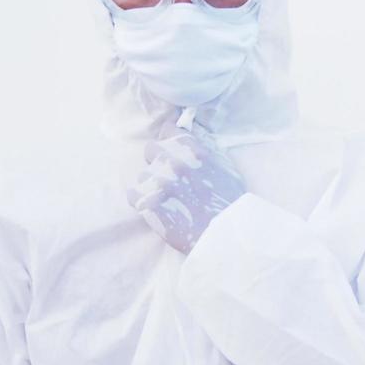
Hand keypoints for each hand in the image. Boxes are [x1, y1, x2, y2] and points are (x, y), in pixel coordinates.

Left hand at [125, 122, 245, 253]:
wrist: (226, 234)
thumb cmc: (231, 202)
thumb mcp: (225, 167)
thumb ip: (203, 152)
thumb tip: (188, 142)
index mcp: (192, 150)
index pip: (168, 130)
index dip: (169, 139)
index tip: (170, 148)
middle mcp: (173, 161)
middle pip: (150, 149)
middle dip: (158, 160)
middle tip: (169, 177)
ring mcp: (159, 182)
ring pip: (143, 175)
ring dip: (152, 184)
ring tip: (168, 199)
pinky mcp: (148, 203)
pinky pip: (133, 195)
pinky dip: (142, 200)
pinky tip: (157, 208)